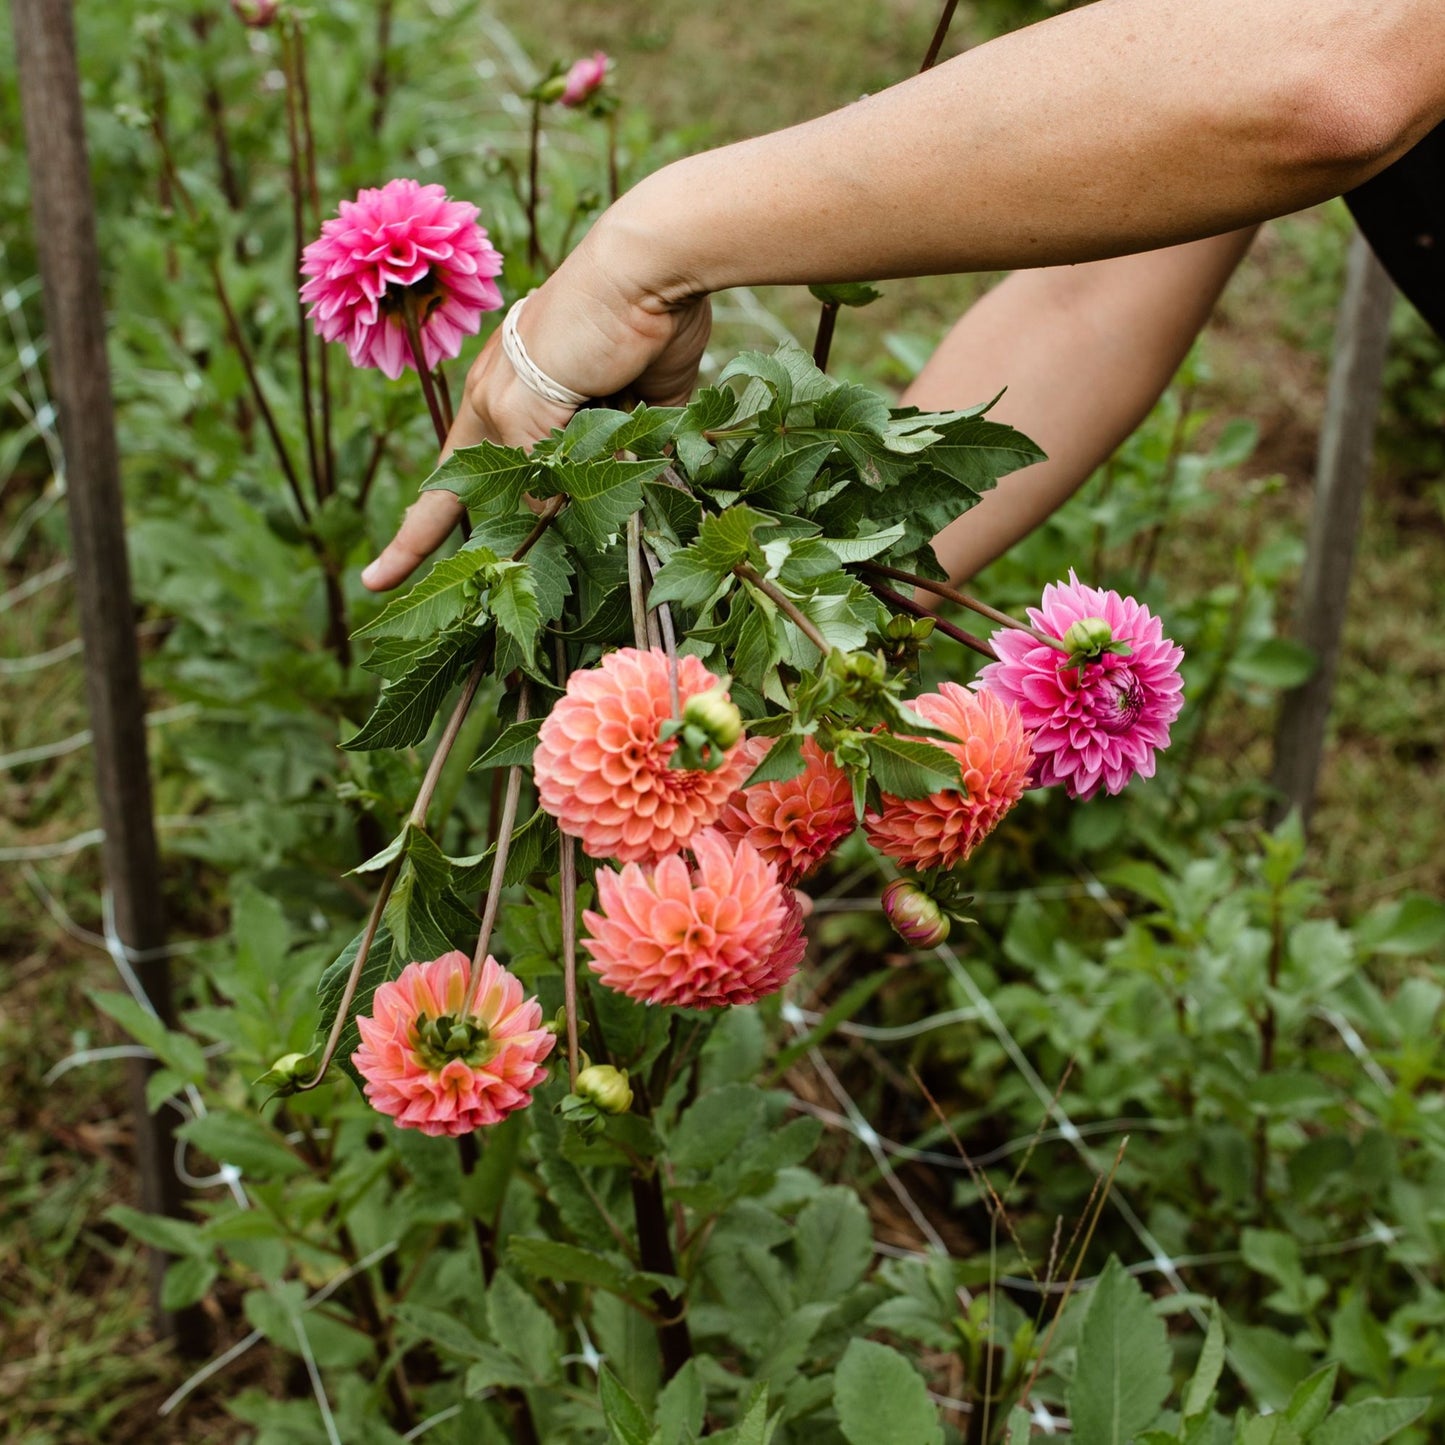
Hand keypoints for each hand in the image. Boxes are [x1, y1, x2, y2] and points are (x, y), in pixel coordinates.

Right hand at [362, 215, 710, 591]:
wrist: (653, 274)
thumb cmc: (575, 325)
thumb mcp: (528, 403)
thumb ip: (528, 469)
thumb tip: (549, 516)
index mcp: (490, 411)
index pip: (441, 490)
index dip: (410, 539)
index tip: (376, 582)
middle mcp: (537, 420)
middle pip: (523, 496)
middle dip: (534, 527)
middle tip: (542, 567)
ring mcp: (588, 420)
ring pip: (587, 488)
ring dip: (603, 498)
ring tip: (616, 473)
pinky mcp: (643, 417)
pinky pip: (642, 466)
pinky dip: (650, 470)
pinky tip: (656, 459)